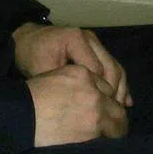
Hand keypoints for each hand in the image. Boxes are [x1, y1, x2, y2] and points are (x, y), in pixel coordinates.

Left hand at [13, 23, 131, 106]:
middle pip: (112, 69)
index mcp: (76, 39)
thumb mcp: (41, 70)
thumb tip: (81, 106)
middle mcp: (89, 38)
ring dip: (120, 89)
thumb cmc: (31, 55)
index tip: (98, 111)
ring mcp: (95, 43)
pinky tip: (125, 101)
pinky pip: (113, 66)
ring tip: (120, 111)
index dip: (99, 92)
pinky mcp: (97, 49)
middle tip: (113, 115)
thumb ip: (61, 84)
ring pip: (116, 68)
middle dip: (114, 93)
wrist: (27, 41)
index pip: (96, 70)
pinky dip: (119, 83)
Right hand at [28, 65, 129, 145]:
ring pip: (119, 121)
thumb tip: (86, 100)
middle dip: (115, 115)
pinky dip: (108, 140)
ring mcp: (96, 110)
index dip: (104, 99)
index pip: (104, 87)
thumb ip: (74, 85)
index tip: (101, 109)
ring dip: (115, 129)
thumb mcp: (52, 79)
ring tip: (108, 137)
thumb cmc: (29, 98)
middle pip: (116, 104)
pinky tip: (102, 144)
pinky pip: (111, 136)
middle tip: (110, 126)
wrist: (19, 115)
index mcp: (81, 73)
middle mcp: (92, 89)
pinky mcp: (94, 129)